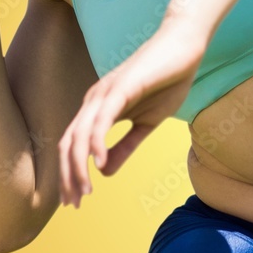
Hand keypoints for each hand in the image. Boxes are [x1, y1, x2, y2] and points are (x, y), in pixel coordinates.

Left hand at [57, 17, 207, 207]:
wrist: (185, 49)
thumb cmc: (167, 81)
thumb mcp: (146, 123)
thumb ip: (125, 146)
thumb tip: (104, 172)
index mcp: (98, 108)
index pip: (74, 145)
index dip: (71, 174)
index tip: (77, 200)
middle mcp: (94, 100)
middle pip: (69, 143)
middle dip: (68, 176)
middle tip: (76, 204)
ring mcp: (105, 92)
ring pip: (81, 134)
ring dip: (78, 166)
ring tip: (85, 191)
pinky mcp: (121, 87)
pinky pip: (102, 119)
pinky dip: (97, 143)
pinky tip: (98, 163)